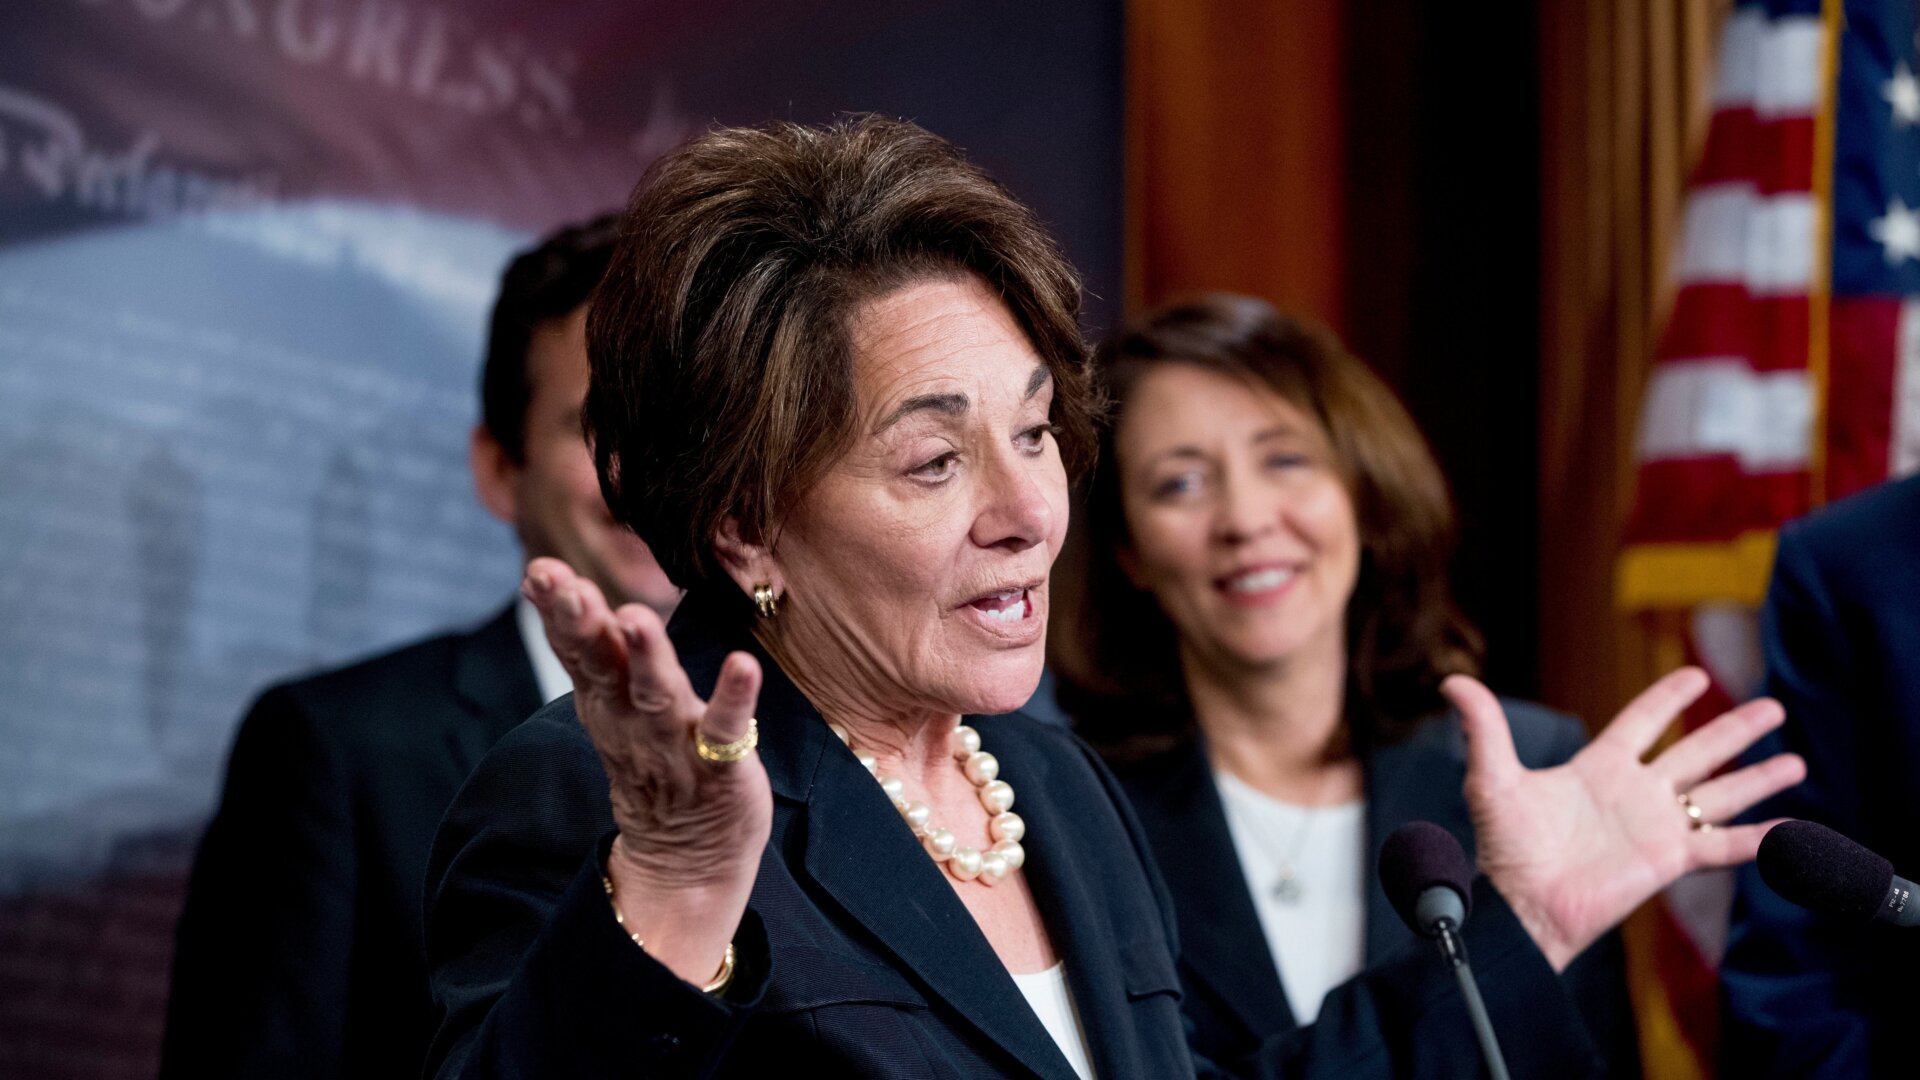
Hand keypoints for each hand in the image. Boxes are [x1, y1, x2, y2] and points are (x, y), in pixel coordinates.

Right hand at [523, 557, 770, 986]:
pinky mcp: (721, 768)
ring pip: (657, 696)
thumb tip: (561, 586)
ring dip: (647, 657)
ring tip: (635, 618)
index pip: (579, 652)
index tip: (541, 572)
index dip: (560, 613)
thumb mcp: (611, 707)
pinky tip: (743, 665)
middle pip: (605, 668)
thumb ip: (593, 650)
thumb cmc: (653, 766)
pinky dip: (734, 699)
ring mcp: (677, 745)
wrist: (685, 863)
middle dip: (586, 626)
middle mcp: (634, 721)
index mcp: (608, 704)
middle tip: (569, 586)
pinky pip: (727, 732)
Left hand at [1447, 668, 1805, 970]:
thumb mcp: (1493, 779)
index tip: (1697, 674)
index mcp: (1599, 768)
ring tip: (1795, 760)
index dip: (1668, 698)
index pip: (1642, 722)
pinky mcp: (1670, 859)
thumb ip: (1483, 728)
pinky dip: (1761, 841)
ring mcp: (1657, 826)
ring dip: (1758, 777)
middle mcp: (1636, 793)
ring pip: (1720, 793)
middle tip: (1773, 707)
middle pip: (1697, 752)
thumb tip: (1452, 680)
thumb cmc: (1506, 850)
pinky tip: (1793, 831)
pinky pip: (1725, 846)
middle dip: (1735, 730)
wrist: (1524, 906)